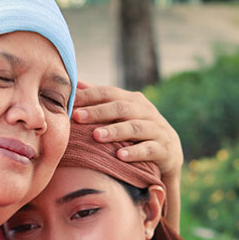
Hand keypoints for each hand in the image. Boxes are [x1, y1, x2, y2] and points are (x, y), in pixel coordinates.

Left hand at [72, 81, 182, 231]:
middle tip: (77, 117)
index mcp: (132, 100)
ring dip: (115, 131)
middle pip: (121, 108)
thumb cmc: (136, 130)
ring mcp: (156, 129)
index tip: (69, 102)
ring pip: (135, 127)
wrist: (169, 152)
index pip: (108, 93)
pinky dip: (135, 152)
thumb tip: (74, 83)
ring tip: (97, 136)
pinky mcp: (164, 149)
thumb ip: (101, 100)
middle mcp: (146, 111)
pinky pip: (149, 149)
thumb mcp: (122, 113)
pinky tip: (120, 156)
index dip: (89, 96)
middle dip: (98, 112)